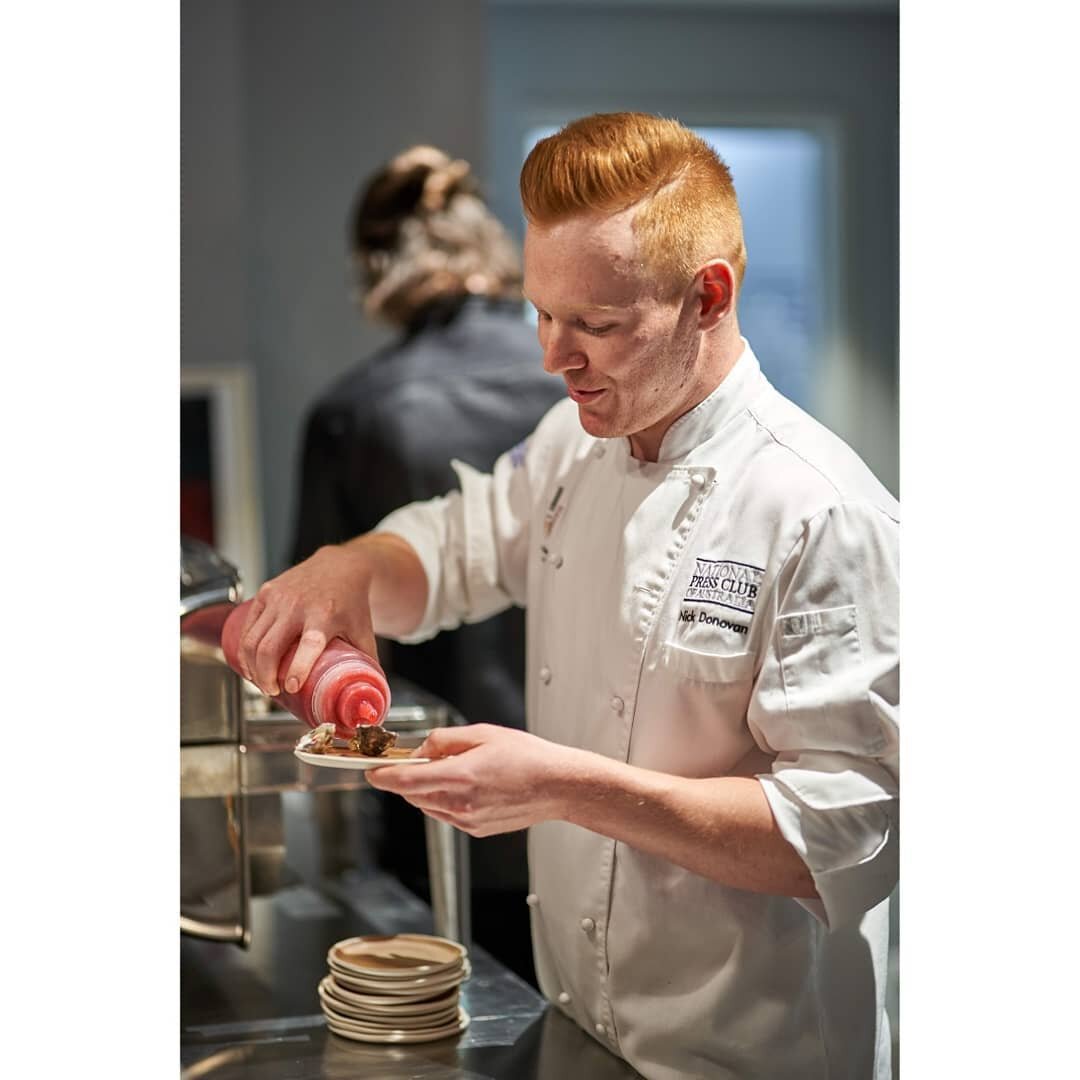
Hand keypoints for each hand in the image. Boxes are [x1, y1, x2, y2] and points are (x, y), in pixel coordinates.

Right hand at [234, 545, 376, 696]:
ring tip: (262, 682)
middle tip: (272, 692)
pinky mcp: (265, 593)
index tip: (291, 687)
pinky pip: (248, 627)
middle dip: (265, 676)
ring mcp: (278, 597)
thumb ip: (366, 663)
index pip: (308, 644)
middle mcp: (298, 605)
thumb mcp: (363, 631)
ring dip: (252, 667)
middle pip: (269, 647)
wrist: (340, 567)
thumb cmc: (352, 603)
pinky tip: (250, 664)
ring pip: (253, 639)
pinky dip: (245, 650)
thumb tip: (367, 695)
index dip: (298, 668)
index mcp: (325, 615)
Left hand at [365, 724, 576, 835]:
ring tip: (455, 768)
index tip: (371, 770)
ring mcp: (467, 820)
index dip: (383, 776)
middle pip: (412, 794)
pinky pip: (445, 814)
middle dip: (407, 777)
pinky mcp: (475, 829)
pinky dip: (444, 799)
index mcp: (460, 776)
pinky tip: (468, 784)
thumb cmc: (527, 757)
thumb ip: (445, 740)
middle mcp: (460, 804)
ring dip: (426, 788)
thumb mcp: (484, 733)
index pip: (406, 780)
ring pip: (427, 804)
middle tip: (420, 757)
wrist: (556, 786)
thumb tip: (421, 749)